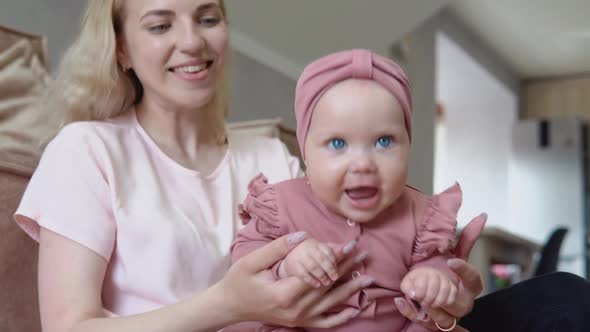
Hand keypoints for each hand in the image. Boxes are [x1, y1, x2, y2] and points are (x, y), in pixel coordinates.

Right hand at [217, 232, 373, 328]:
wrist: (229, 306)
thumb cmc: (238, 281)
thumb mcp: (252, 261)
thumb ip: (278, 248)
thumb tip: (302, 236)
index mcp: (284, 293)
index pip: (318, 273)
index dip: (335, 259)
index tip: (348, 245)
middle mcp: (295, 309)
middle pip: (328, 286)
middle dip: (347, 269)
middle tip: (363, 253)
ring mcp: (298, 318)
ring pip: (331, 304)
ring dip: (351, 289)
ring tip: (369, 278)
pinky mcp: (298, 322)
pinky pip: (324, 323)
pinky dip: (341, 317)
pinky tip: (355, 309)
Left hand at [395, 213, 486, 330]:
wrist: (432, 297)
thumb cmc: (447, 274)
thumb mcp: (456, 257)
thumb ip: (467, 239)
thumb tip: (482, 215)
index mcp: (469, 288)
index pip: (474, 281)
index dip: (465, 272)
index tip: (452, 261)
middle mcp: (461, 304)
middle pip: (460, 305)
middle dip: (445, 297)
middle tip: (431, 285)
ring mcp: (448, 317)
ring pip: (443, 319)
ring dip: (429, 307)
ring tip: (415, 294)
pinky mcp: (432, 325)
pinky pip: (423, 322)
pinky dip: (411, 312)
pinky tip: (400, 301)